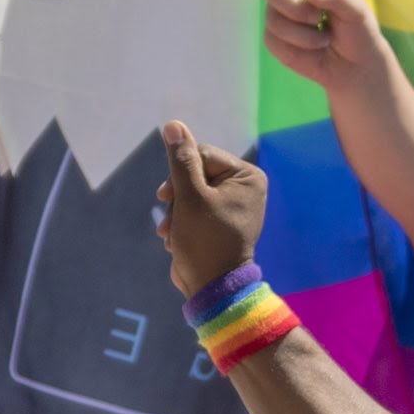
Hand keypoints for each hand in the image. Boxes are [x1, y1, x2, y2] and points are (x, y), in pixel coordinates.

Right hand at [155, 121, 268, 296]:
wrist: (212, 288)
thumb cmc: (205, 241)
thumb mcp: (189, 196)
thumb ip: (181, 160)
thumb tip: (173, 125)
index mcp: (248, 176)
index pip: (202, 155)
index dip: (180, 174)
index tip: (166, 196)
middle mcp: (245, 187)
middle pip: (196, 174)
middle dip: (178, 197)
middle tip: (170, 220)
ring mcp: (232, 205)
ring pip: (190, 192)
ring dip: (176, 212)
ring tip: (172, 235)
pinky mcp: (219, 221)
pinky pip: (193, 209)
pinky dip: (181, 222)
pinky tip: (176, 239)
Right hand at [238, 0, 392, 98]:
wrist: (355, 64)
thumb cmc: (358, 29)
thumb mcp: (357, 9)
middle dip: (293, 6)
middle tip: (318, 18)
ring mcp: (279, 14)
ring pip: (273, 19)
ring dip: (303, 34)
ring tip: (324, 38)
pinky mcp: (275, 39)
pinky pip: (274, 41)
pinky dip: (298, 48)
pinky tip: (313, 50)